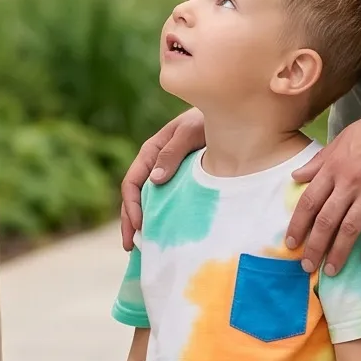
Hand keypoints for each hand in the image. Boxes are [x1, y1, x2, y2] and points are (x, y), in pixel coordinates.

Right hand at [118, 109, 205, 247]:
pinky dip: (158, 217)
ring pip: (147, 201)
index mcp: (152, 151)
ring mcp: (167, 173)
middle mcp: (156, 164)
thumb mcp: (190, 131)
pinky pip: (164, 200)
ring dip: (141, 222)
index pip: (132, 182)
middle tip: (129, 246)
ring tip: (139, 247)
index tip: (139, 226)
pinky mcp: (180, 180)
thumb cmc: (209, 119)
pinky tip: (161, 232)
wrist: (231, 114)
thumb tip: (155, 180)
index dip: (131, 206)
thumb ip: (173, 152)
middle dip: (130, 221)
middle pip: (134, 196)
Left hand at [286, 105, 360, 273]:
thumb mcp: (342, 139)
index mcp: (334, 167)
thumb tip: (296, 176)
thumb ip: (319, 161)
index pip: (309, 201)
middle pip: (326, 220)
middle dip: (314, 246)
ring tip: (332, 270)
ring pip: (350, 229)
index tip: (291, 243)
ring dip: (339, 253)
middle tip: (307, 266)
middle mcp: (349, 182)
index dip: (298, 225)